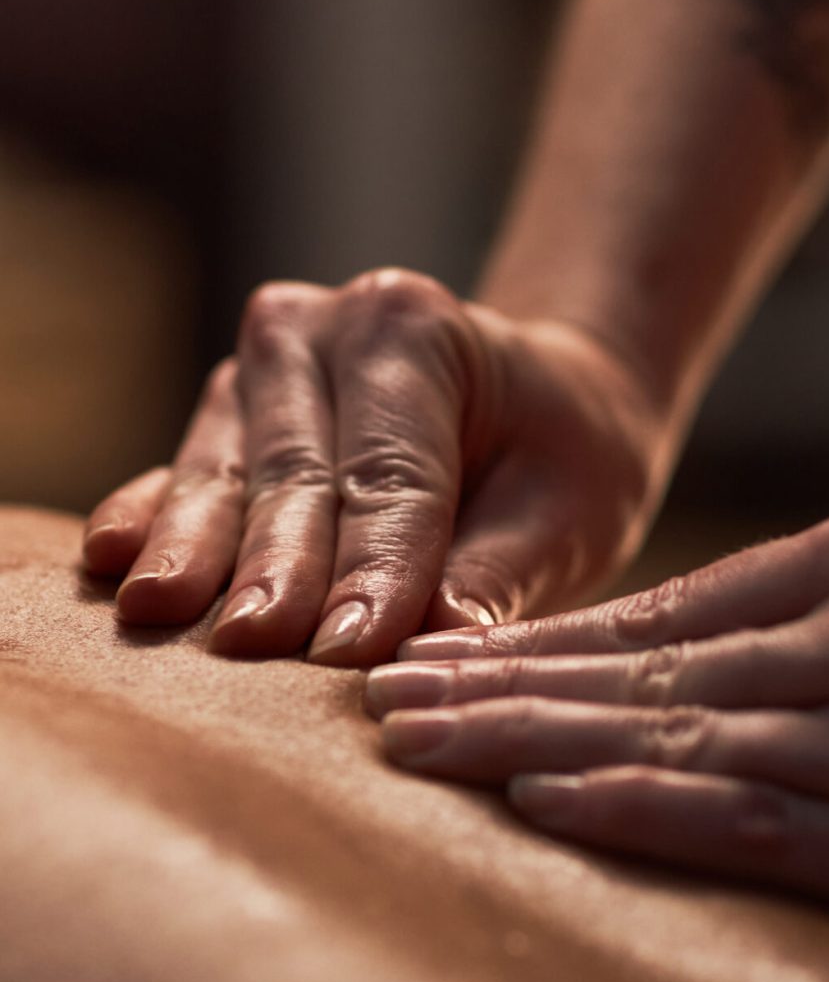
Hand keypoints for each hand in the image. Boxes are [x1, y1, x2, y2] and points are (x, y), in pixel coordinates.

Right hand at [83, 269, 664, 664]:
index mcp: (413, 329)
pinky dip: (149, 520)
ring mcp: (258, 372)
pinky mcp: (225, 421)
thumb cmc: (559, 456)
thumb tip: (430, 646)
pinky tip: (111, 560)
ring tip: (156, 613)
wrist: (533, 406)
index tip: (351, 651)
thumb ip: (496, 577)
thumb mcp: (565, 511)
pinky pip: (184, 474)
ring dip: (194, 551)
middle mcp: (319, 331)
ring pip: (225, 475)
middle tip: (251, 647)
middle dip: (275, 566)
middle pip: (294, 472)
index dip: (373, 566)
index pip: (390, 471)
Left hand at [367, 497, 828, 929]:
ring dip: (528, 739)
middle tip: (385, 698)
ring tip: (418, 746)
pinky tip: (540, 805)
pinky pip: (755, 820)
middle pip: (641, 666)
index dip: (540, 643)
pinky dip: (642, 809)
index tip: (437, 659)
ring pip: (668, 731)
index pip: (666, 612)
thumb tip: (706, 656)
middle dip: (499, 686)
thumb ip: (814, 621)